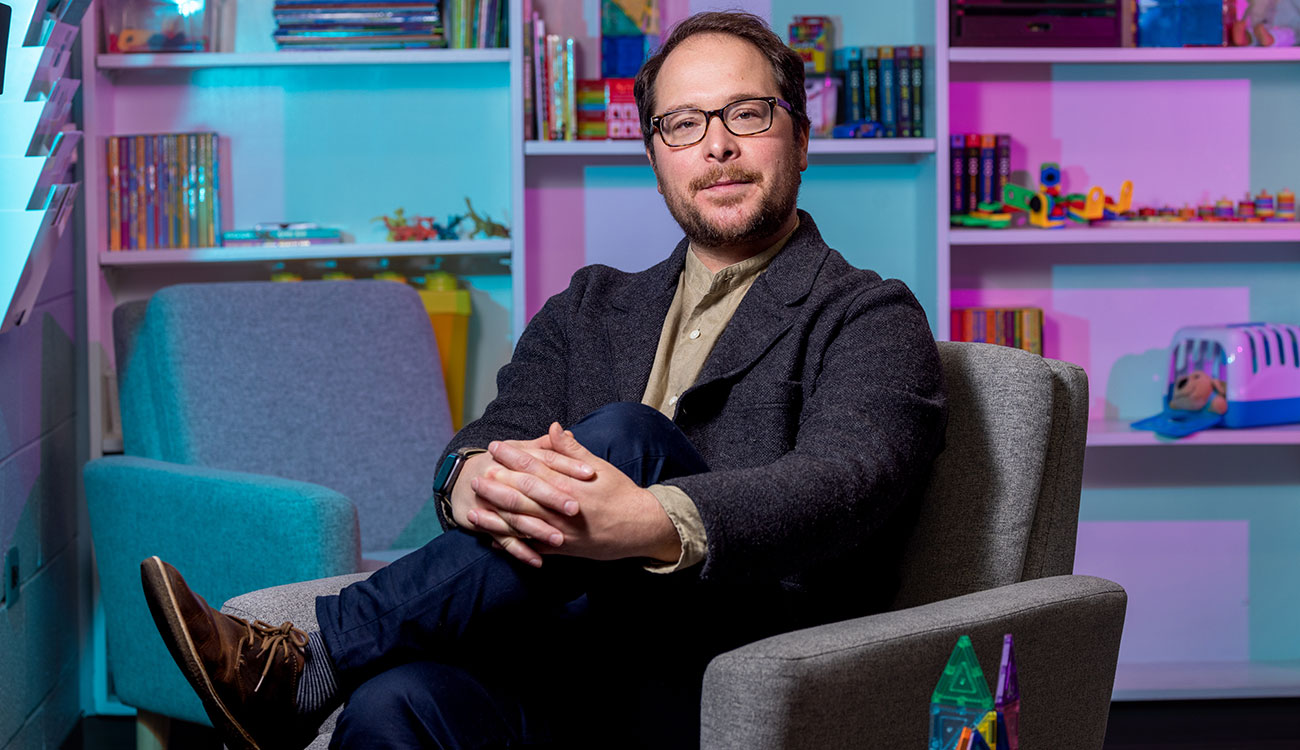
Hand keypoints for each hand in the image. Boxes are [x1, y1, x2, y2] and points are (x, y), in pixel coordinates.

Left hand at [474, 423, 681, 562]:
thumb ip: (572, 450)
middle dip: (497, 487)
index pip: (535, 467)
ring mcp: (560, 532)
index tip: (495, 448)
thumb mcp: (599, 467)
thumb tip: (554, 428)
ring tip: (473, 511)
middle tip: (474, 477)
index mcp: (570, 485)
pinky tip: (492, 541)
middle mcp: (561, 509)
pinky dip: (511, 544)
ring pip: (522, 524)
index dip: (512, 457)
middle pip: (522, 496)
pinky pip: (532, 547)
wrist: (640, 527)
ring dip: (496, 518)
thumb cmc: (621, 493)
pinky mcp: (563, 549)